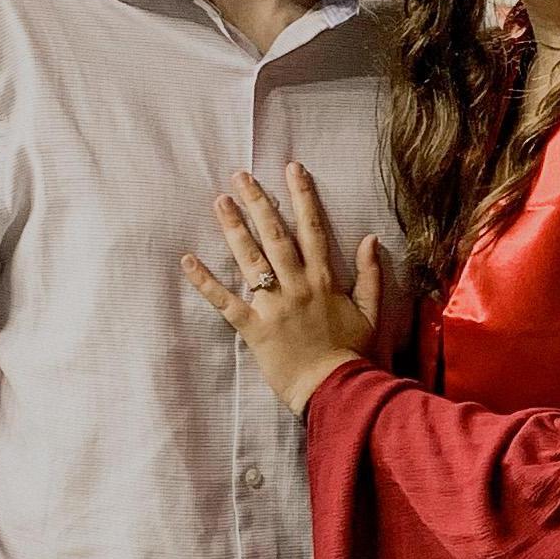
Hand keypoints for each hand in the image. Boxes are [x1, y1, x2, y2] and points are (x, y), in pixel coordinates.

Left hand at [179, 163, 394, 418]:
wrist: (336, 390)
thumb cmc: (354, 355)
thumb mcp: (371, 313)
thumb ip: (371, 276)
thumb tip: (370, 239)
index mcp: (324, 280)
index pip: (312, 228)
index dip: (301, 196)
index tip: (291, 169)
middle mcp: (297, 285)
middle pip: (274, 235)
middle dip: (258, 202)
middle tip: (240, 175)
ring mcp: (273, 305)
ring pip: (250, 259)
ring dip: (233, 228)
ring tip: (219, 201)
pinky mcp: (254, 327)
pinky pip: (225, 301)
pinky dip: (205, 281)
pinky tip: (188, 260)